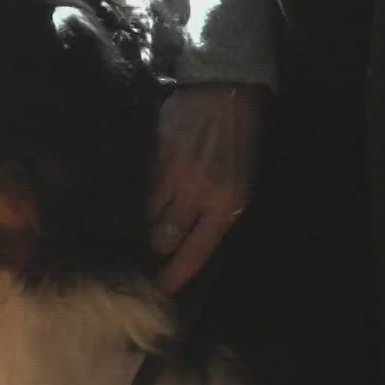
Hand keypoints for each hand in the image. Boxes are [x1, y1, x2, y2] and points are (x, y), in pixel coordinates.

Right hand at [146, 84, 264, 293]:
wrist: (228, 93)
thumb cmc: (240, 143)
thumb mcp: (242, 183)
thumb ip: (216, 211)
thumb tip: (188, 238)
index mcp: (227, 205)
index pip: (196, 252)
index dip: (176, 275)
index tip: (161, 290)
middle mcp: (200, 194)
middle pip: (164, 237)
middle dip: (157, 247)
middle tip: (151, 251)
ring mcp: (176, 174)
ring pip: (150, 214)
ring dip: (148, 222)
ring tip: (144, 223)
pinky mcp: (158, 155)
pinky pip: (145, 187)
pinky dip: (143, 196)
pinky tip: (143, 195)